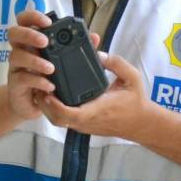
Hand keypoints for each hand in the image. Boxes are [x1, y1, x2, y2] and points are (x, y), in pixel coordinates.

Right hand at [6, 10, 99, 121]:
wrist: (34, 105)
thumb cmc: (49, 78)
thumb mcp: (65, 62)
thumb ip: (79, 49)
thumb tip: (95, 37)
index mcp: (32, 41)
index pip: (25, 20)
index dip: (33, 17)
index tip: (48, 22)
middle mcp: (22, 50)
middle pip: (14, 33)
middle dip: (29, 34)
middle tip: (45, 42)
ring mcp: (16, 67)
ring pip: (16, 56)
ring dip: (35, 61)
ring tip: (51, 68)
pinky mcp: (15, 84)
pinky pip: (22, 78)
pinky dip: (37, 81)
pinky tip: (50, 85)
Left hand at [36, 51, 153, 137]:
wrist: (141, 123)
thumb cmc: (136, 101)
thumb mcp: (132, 78)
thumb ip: (117, 64)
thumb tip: (99, 54)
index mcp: (98, 109)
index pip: (70, 114)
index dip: (54, 105)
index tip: (47, 91)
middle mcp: (88, 120)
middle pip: (57, 118)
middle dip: (44, 103)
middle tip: (39, 85)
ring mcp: (84, 125)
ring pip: (57, 120)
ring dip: (47, 106)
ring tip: (42, 87)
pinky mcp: (83, 126)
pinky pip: (63, 120)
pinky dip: (54, 109)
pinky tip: (52, 95)